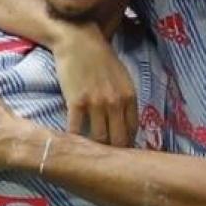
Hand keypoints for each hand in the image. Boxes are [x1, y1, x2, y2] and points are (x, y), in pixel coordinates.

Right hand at [51, 23, 137, 146]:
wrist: (78, 41)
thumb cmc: (101, 58)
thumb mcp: (122, 78)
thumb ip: (125, 100)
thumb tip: (126, 124)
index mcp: (129, 96)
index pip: (133, 131)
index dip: (128, 146)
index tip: (122, 155)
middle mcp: (115, 102)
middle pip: (118, 140)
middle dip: (114, 155)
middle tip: (107, 164)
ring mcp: (96, 103)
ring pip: (99, 139)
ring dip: (95, 151)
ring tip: (90, 158)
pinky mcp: (76, 102)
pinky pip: (76, 130)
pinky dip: (75, 141)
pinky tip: (73, 146)